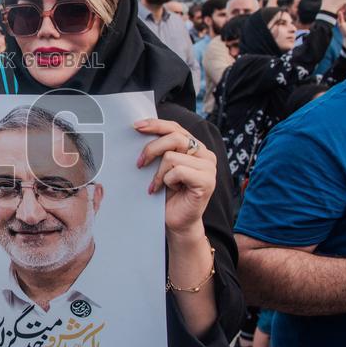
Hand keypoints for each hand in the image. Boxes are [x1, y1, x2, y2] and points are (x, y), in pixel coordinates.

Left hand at [134, 119, 216, 237]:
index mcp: (195, 147)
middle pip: (174, 137)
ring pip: (172, 156)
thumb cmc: (168, 195)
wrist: (176, 221)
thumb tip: (140, 130)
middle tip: (140, 163)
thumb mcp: (161, 167)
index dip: (156, 124)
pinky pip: (178, 171)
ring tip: (158, 185)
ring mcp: (208, 167)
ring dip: (159, 173)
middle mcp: (204, 154)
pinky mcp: (207, 181)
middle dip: (152, 149)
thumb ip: (160, 149)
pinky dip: (167, 181)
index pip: (175, 128)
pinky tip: (168, 190)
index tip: (137, 126)